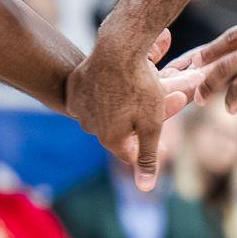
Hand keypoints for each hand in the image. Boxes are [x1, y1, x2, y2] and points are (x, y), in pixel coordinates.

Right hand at [66, 26, 185, 189]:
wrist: (117, 49)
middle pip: (115, 133)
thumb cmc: (139, 86)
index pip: (130, 153)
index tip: (162, 142)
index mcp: (110, 139)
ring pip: (101, 115)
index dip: (147, 148)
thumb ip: (147, 157)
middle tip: (148, 112)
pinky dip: (101, 94)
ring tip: (132, 95)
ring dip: (115, 110)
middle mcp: (90, 127)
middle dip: (132, 127)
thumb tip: (144, 188)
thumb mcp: (151, 124)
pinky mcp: (75, 88)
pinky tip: (113, 84)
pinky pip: (89, 97)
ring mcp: (79, 107)